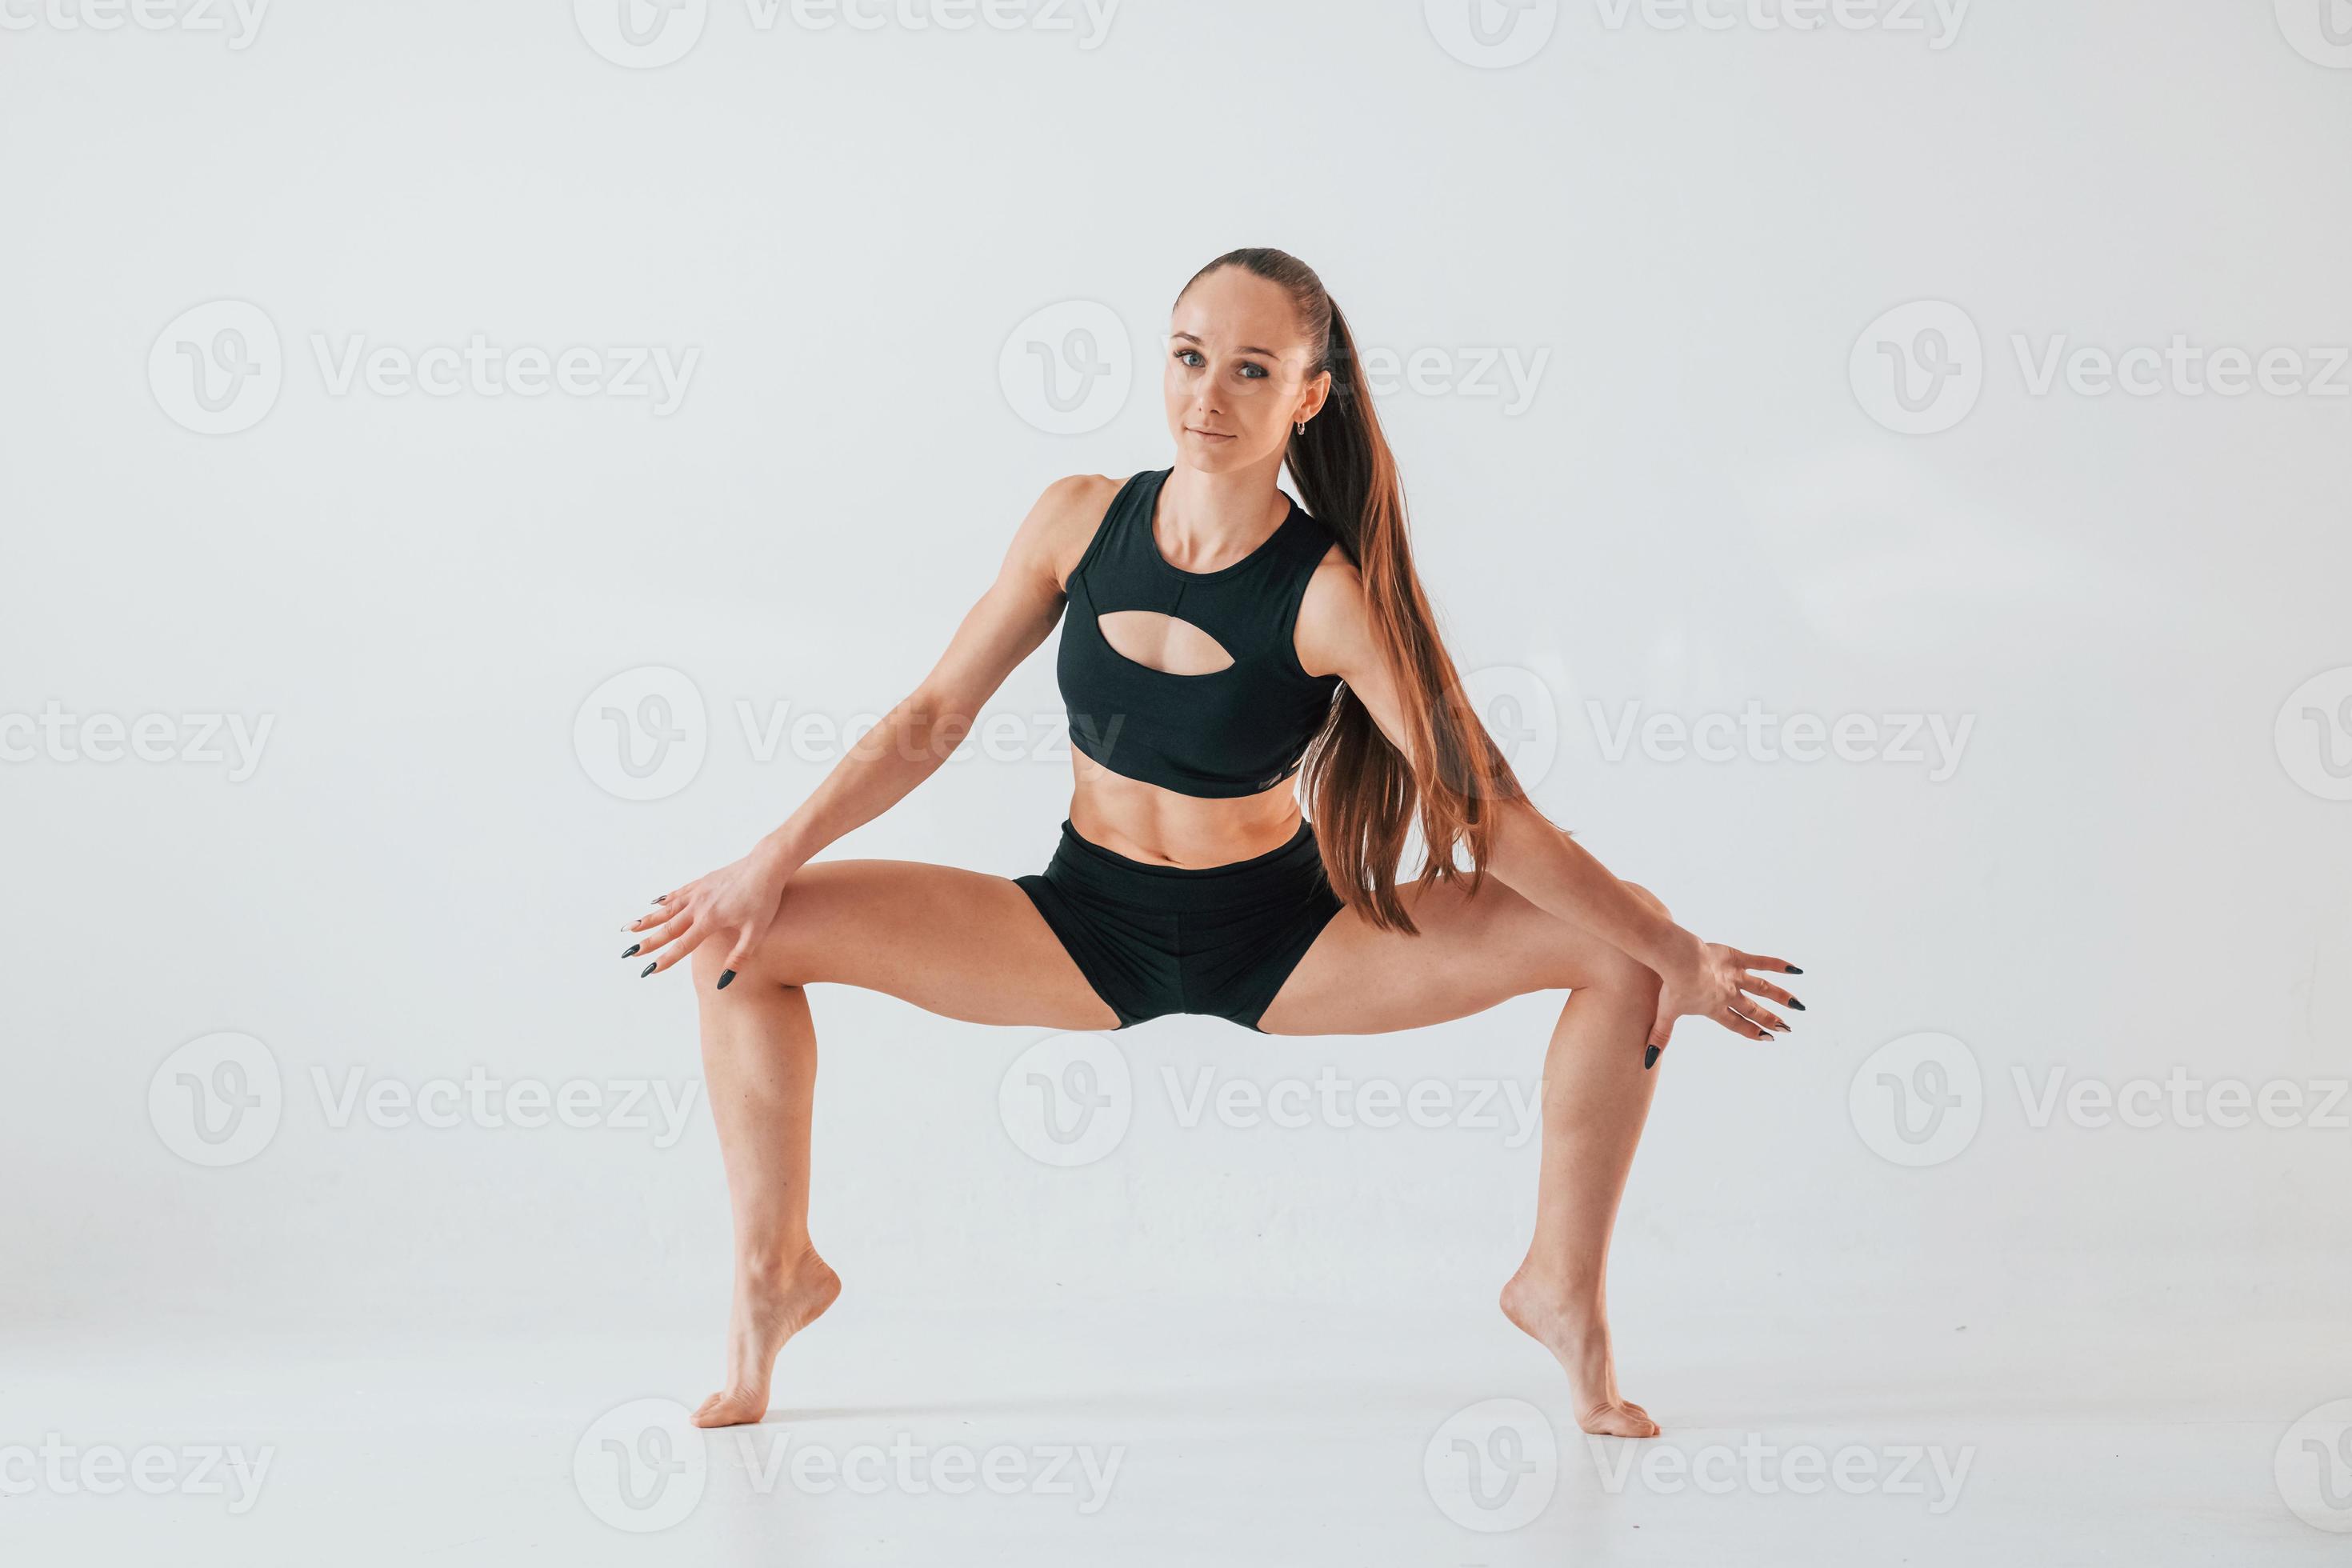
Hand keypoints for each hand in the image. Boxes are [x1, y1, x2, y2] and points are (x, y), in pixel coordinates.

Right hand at [623, 844, 797, 988]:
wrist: (766, 866)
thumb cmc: (764, 900)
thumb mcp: (756, 932)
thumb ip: (739, 958)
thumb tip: (724, 981)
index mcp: (710, 920)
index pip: (683, 945)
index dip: (665, 959)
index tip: (649, 970)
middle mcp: (699, 906)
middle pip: (668, 927)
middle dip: (647, 942)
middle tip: (629, 953)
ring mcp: (699, 892)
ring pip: (667, 909)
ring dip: (648, 920)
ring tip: (630, 928)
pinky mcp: (702, 882)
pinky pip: (678, 893)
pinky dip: (665, 900)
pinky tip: (655, 904)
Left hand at [1645, 940, 1802, 1063]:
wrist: (1677, 960)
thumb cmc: (1670, 986)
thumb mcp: (1665, 1014)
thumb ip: (1660, 1037)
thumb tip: (1646, 1063)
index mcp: (1714, 1009)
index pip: (1736, 1024)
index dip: (1752, 1031)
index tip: (1768, 1038)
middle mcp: (1729, 995)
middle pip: (1753, 1009)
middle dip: (1771, 1019)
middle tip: (1787, 1027)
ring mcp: (1735, 977)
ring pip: (1763, 989)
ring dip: (1781, 997)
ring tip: (1798, 1006)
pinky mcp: (1736, 958)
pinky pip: (1761, 962)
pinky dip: (1779, 965)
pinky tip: (1796, 970)